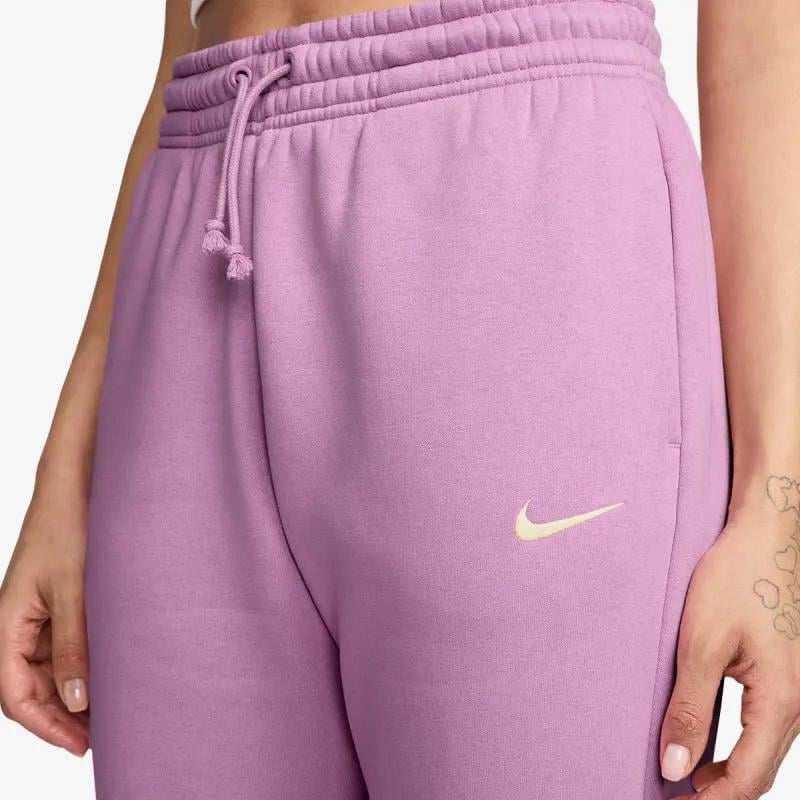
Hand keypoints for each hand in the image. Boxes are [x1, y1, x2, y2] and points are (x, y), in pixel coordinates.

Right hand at [0, 487, 89, 755]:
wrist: (78, 483)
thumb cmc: (67, 525)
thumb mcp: (74, 588)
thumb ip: (74, 644)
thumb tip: (77, 701)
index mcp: (7, 624)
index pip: (16, 694)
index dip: (47, 725)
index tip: (82, 744)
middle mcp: (19, 624)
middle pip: (32, 688)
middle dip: (63, 715)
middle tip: (104, 732)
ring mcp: (40, 614)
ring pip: (51, 669)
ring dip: (76, 691)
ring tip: (114, 708)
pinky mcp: (61, 602)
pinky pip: (67, 644)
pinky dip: (85, 663)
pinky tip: (113, 672)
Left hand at [660, 474, 799, 797]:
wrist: (766, 534)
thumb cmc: (738, 578)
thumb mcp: (702, 643)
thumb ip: (690, 708)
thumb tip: (676, 767)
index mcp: (782, 702)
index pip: (747, 779)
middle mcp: (797, 703)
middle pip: (758, 770)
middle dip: (716, 790)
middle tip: (672, 791)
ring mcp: (794, 689)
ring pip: (761, 749)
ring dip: (725, 767)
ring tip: (682, 769)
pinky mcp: (783, 674)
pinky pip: (762, 723)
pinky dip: (733, 740)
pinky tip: (704, 733)